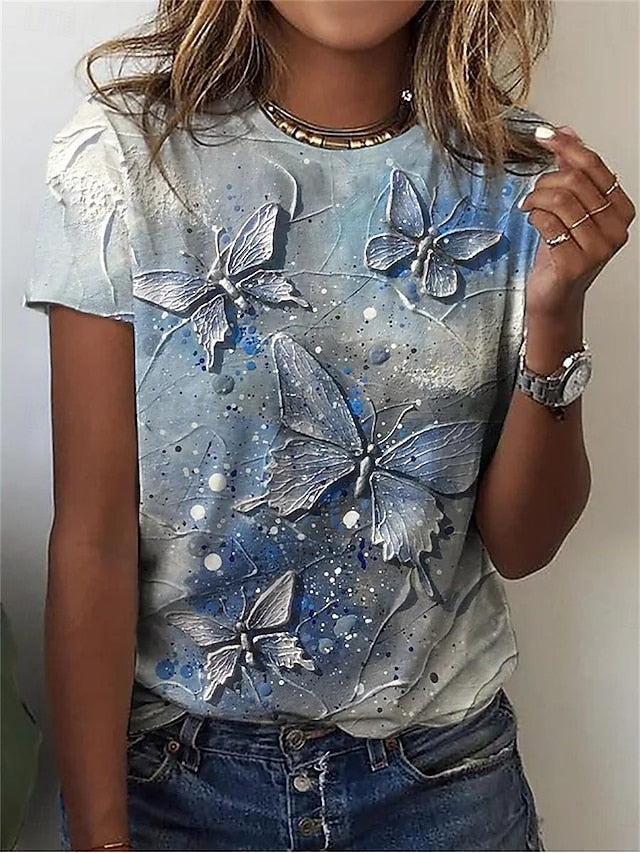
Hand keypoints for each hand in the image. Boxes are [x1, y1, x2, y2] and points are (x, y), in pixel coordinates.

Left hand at [518, 125, 635, 319]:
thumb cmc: (562, 253)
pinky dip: (534, 217)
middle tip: (533, 192)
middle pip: (575, 182)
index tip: (544, 136)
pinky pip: (548, 223)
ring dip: (537, 198)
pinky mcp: (575, 263)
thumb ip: (571, 171)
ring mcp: (598, 248)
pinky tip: (532, 221)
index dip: (567, 147)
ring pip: (561, 200)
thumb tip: (567, 132)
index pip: (595, 166)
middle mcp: (615, 229)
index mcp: (620, 210)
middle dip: (545, 181)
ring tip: (529, 207)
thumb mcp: (569, 208)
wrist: (555, 296)